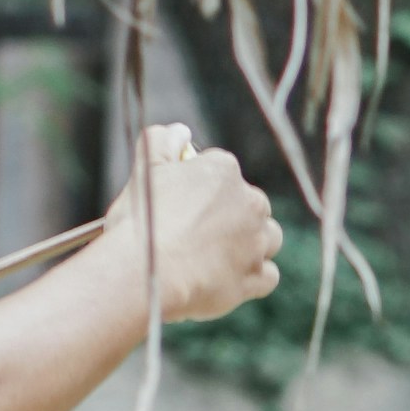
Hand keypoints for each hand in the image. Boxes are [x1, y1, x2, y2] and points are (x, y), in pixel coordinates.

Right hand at [113, 122, 282, 332]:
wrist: (144, 274)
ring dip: (250, 244)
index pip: (220, 170)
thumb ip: (161, 143)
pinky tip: (230, 279)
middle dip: (230, 216)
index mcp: (224, 172)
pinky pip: (268, 275)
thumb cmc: (141, 222)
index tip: (180, 203)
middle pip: (249, 205)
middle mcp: (250, 203)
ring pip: (268, 238)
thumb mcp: (144, 172)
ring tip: (218, 255)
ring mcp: (256, 242)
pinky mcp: (255, 278)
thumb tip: (180, 131)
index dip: (199, 187)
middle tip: (196, 232)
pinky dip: (253, 276)